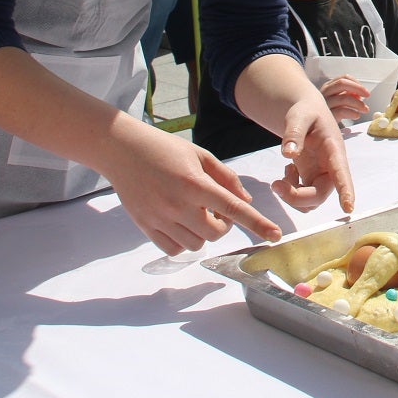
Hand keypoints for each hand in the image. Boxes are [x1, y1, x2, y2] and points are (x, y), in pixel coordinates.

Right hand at [101, 120, 282, 255]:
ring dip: (204, 233)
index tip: (275, 235)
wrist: (123, 150)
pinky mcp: (145, 227)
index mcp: (195, 183)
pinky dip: (184, 241)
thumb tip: (246, 200)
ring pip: (196, 244)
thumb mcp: (201, 155)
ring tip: (196, 213)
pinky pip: (174, 249)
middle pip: (216, 233)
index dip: (257, 223)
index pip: (233, 208)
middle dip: (225, 225)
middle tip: (216, 208)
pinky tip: (182, 223)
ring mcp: (160, 218)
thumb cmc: (165, 148)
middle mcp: (178, 204)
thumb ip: (226, 178)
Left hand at [271, 99, 354, 213]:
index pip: (341, 173)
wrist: (306, 114)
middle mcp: (331, 168)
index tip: (348, 208)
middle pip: (320, 195)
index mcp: (333, 150)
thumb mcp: (299, 116)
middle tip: (275, 184)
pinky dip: (289, 190)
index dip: (345, 191)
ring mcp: (321, 176)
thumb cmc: (306, 112)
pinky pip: (301, 197)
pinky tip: (289, 170)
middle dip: (297, 197)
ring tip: (286, 171)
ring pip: (310, 202)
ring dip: (292, 195)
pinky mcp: (311, 179)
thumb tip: (289, 154)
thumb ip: (294, 133)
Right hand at [318, 75, 369, 122]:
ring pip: (344, 98)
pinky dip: (352, 112)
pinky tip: (357, 115)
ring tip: (365, 109)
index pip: (344, 78)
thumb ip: (348, 95)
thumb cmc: (331, 112)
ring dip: (358, 103)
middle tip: (367, 95)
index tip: (364, 90)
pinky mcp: (327, 115)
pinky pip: (342, 111)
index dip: (356, 82)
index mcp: (329, 86)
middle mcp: (325, 92)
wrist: (318, 127)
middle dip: (358, 88)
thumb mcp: (339, 101)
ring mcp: (325, 104)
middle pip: (342, 83)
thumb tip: (360, 94)